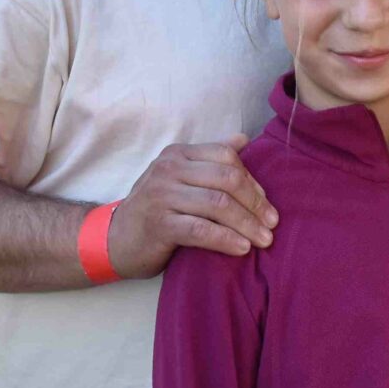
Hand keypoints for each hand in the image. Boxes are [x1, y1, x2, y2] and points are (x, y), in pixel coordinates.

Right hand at [109, 136, 277, 274]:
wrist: (115, 239)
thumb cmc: (156, 210)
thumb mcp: (179, 178)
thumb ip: (209, 158)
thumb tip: (243, 139)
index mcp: (177, 154)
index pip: (226, 157)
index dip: (251, 180)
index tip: (266, 204)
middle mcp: (168, 169)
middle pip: (227, 179)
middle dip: (256, 203)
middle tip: (272, 224)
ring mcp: (162, 195)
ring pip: (218, 205)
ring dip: (247, 224)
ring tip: (264, 240)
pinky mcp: (159, 224)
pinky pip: (201, 230)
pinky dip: (226, 239)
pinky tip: (242, 248)